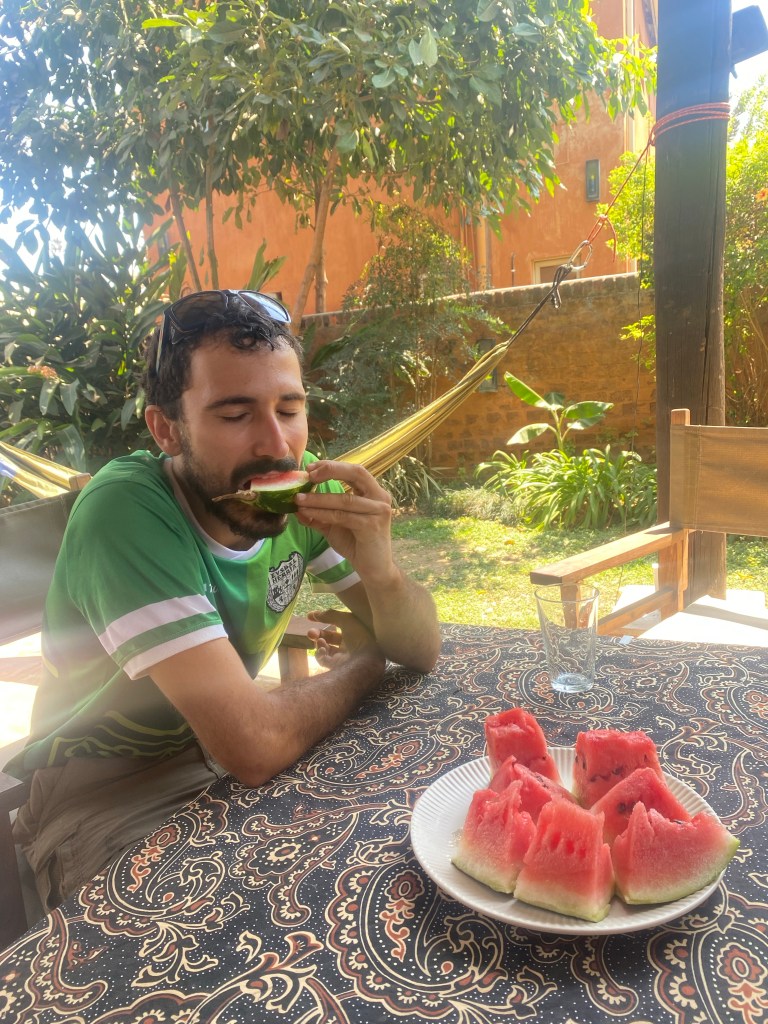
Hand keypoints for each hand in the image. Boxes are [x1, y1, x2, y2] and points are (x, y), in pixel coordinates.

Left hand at [295, 461, 397, 587]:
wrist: (373, 569)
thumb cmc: (356, 544)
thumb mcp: (334, 525)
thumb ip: (319, 514)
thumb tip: (297, 505)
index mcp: (373, 492)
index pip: (354, 470)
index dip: (332, 466)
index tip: (310, 468)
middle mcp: (380, 497)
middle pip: (356, 473)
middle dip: (331, 470)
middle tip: (308, 475)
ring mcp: (378, 511)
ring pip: (344, 499)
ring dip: (318, 498)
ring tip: (298, 499)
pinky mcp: (372, 526)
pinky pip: (342, 516)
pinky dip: (322, 513)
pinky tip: (307, 513)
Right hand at [306, 607, 384, 671]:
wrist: (365, 659)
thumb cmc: (360, 636)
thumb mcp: (346, 619)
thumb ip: (330, 615)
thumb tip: (314, 614)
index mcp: (353, 631)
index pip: (335, 624)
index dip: (323, 619)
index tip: (310, 616)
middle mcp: (348, 644)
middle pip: (328, 637)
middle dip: (317, 633)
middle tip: (310, 632)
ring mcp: (342, 655)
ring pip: (325, 648)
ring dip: (318, 643)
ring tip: (319, 641)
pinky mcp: (336, 666)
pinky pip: (323, 660)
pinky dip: (320, 654)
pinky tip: (322, 649)